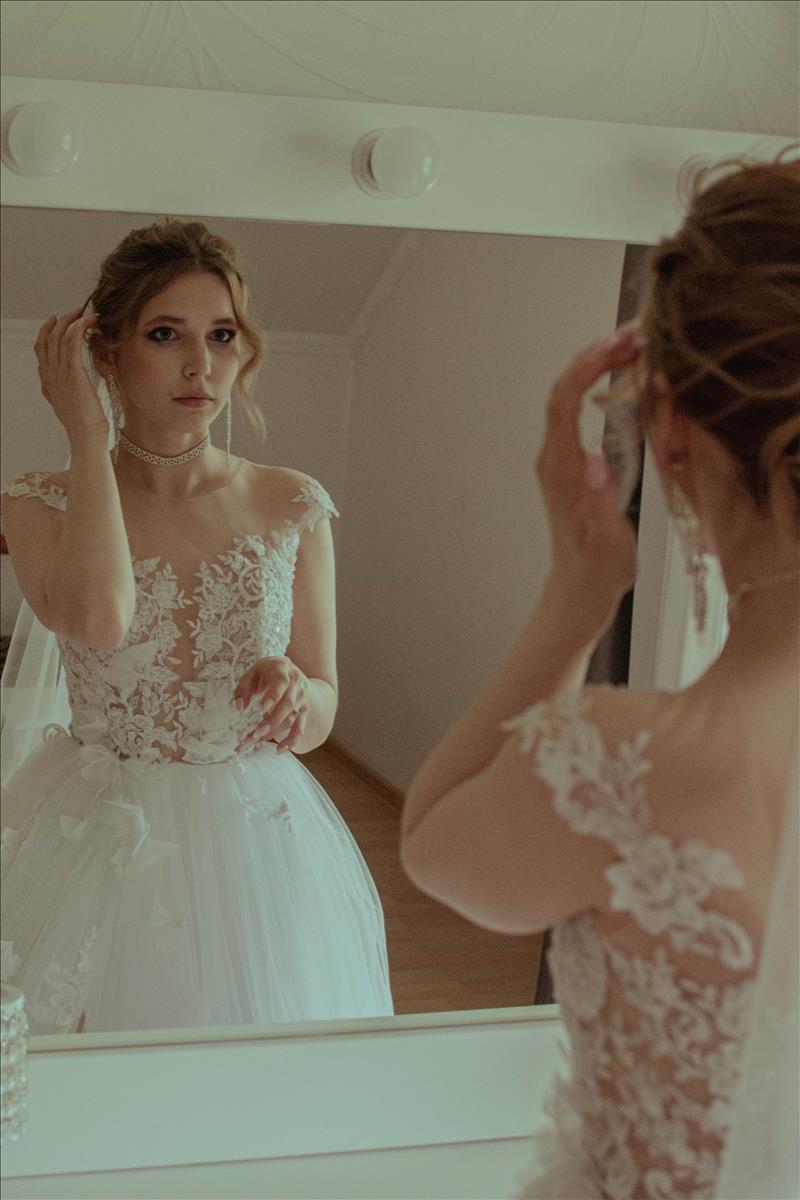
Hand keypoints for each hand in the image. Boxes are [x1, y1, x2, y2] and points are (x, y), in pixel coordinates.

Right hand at [34, 308, 108, 444]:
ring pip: (60, 337)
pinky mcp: (73, 373)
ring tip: (86, 313)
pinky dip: (79, 328)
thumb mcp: (66, 405)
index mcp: (48, 381)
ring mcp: (60, 374)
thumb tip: (58, 382)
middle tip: (75, 310)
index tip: (57, 319)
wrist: (86, 437)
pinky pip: (72, 342)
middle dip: (61, 320)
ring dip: (73, 321)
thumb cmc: (83, 425)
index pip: (41, 348)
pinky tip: (89, 322)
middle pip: (48, 338)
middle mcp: (50, 375)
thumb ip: (60, 390)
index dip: (47, 330)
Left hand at [235, 656, 308, 753]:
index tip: (261, 709)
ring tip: (255, 741)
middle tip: (256, 733)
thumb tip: (240, 707)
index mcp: (283, 671)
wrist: (289, 669)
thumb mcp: (252, 672)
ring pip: (291, 719)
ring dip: (274, 733)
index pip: (281, 684)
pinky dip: (291, 741)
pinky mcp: (303, 711)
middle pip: (288, 705)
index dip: (273, 697)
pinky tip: (279, 750)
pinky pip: (300, 728)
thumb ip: (243, 688)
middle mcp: (296, 685)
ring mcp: (302, 699)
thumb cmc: (266, 671)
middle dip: (272, 721)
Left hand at [535, 321, 642, 632]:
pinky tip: (619, 375)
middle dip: (593, 357)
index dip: (585, 370)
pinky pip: (575, 411)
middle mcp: (553, 459)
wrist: (579, 589)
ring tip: (629, 345)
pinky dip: (596, 385)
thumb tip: (595, 461)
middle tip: (631, 335)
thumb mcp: (607, 542)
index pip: (563, 405)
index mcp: (560, 471)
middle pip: (563, 392)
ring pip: (568, 398)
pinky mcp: (569, 462)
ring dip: (595, 366)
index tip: (614, 347)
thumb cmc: (597, 569)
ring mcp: (558, 459)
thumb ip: (601, 502)